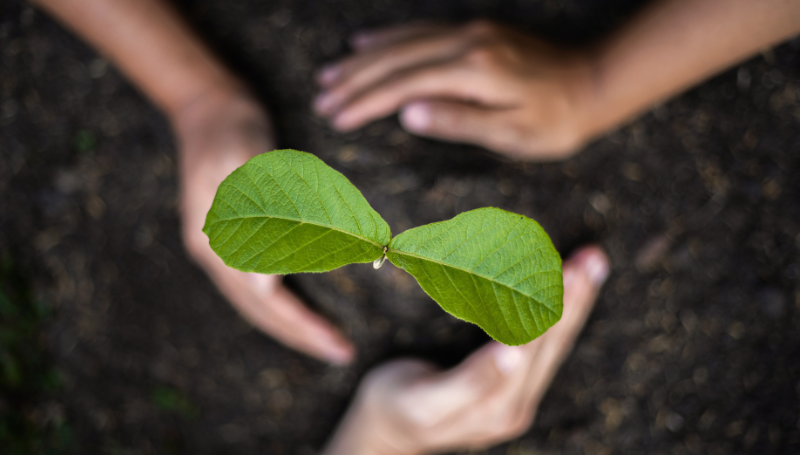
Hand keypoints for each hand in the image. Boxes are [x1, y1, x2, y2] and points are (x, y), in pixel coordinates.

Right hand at [174, 90, 354, 363]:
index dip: (301, 323)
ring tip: (327, 341)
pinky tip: (302, 309)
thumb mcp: (245, 158)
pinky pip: (257, 284)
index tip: (336, 343)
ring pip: (257, 303)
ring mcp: (219, 247)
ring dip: (291, 325)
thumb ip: (262, 208)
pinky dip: (282, 303)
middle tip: (342, 354)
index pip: (265, 298)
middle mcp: (215, 251)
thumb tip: (277, 272)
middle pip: (260, 310)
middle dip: (301, 334)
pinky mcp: (231, 238)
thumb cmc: (231, 125)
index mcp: (217, 240)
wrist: (208, 105)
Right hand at [314, 21, 600, 159]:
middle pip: (396, 58)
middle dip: (354, 79)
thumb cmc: (556, 121)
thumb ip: (458, 121)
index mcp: (474, 71)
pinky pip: (421, 29)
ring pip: (403, 40)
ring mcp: (470, 32)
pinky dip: (389, 37)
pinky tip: (366, 42)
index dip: (366, 102)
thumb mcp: (511, 134)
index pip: (404, 85)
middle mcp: (467, 43)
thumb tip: (407, 114)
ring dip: (363, 57)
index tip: (335, 117)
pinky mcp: (475, 31)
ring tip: (329, 73)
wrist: (595, 83)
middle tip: (320, 97)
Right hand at [323, 246, 609, 454]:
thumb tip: (511, 354)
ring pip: (554, 346)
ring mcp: (517, 400)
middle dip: (574, 299)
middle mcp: (515, 406)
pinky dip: (558, 314)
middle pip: (553, 345)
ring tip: (590, 264)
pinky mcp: (513, 392)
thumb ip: (470, 381)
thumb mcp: (425, 400)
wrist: (389, 432)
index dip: (556, 309)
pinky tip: (566, 291)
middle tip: (592, 257)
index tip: (572, 270)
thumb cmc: (398, 406)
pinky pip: (544, 349)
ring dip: (574, 303)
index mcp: (497, 407)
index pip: (536, 349)